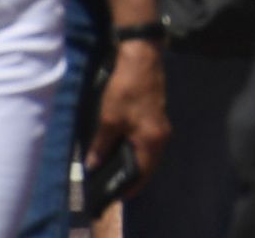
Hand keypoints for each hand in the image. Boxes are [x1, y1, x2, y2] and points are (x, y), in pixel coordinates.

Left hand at [91, 31, 165, 174]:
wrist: (141, 60)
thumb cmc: (126, 91)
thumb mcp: (109, 120)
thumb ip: (101, 145)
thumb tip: (93, 165)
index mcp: (152, 140)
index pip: (144, 172)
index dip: (130, 186)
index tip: (115, 195)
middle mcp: (161, 135)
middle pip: (148, 164)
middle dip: (131, 176)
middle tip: (110, 184)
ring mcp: (160, 125)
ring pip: (147, 152)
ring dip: (133, 161)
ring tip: (111, 168)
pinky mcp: (155, 116)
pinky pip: (146, 141)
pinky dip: (134, 149)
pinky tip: (118, 149)